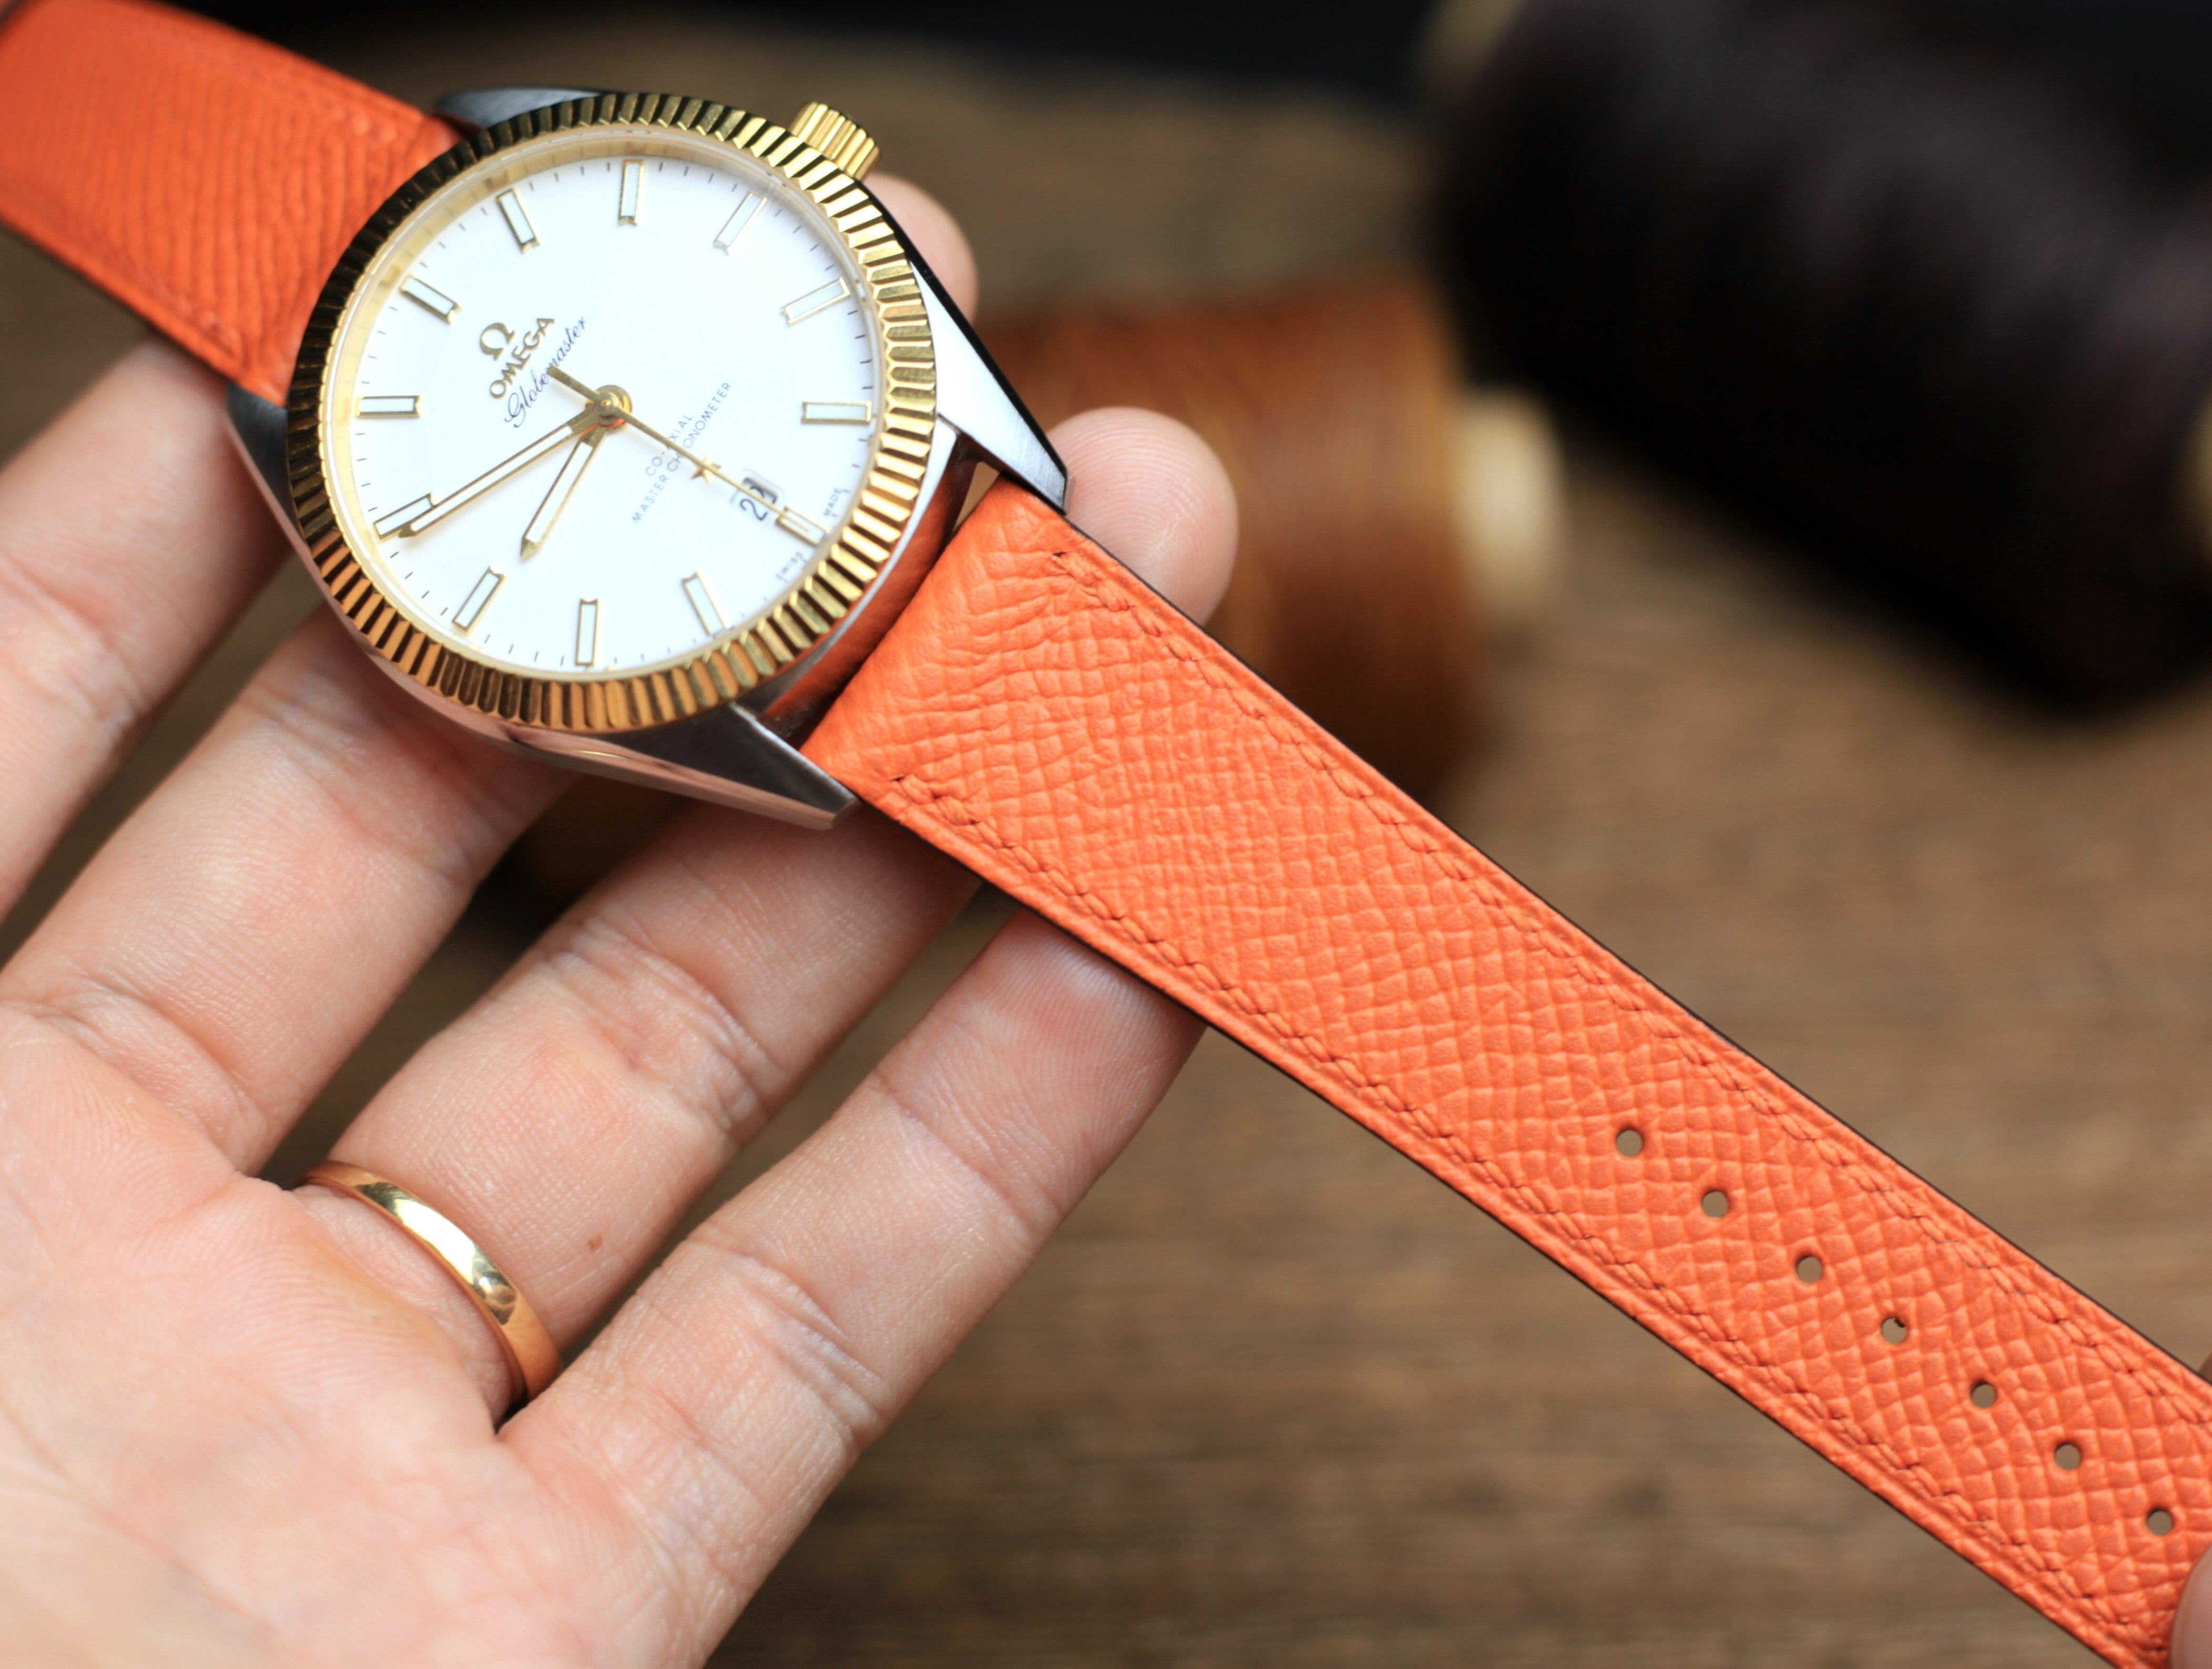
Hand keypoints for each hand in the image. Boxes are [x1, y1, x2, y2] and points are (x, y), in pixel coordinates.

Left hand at [0, 178, 1233, 1661]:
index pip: (58, 720)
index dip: (224, 499)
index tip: (396, 311)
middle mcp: (107, 1261)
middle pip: (447, 868)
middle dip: (655, 616)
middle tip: (839, 412)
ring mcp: (333, 1449)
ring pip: (663, 1084)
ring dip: (888, 853)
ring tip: (1071, 641)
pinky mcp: (523, 1648)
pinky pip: (782, 1368)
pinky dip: (966, 1172)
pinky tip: (1108, 983)